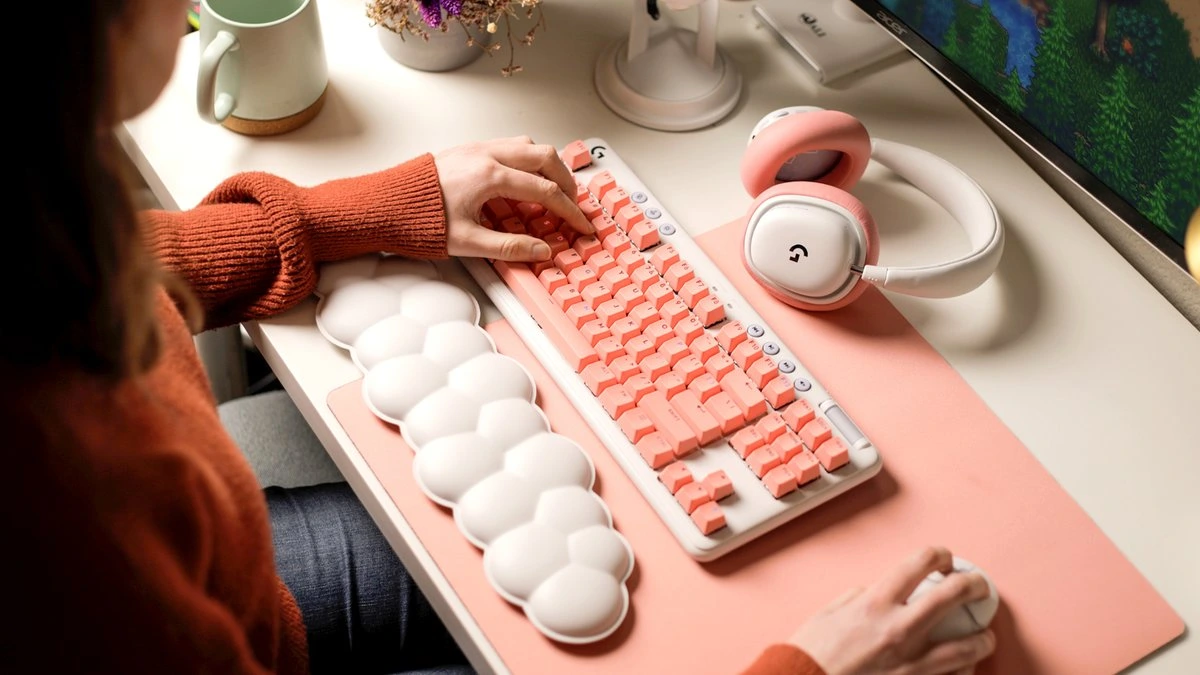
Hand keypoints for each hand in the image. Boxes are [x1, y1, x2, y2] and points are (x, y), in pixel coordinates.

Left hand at [434, 136, 592, 262]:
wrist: (386, 203)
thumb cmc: (419, 219)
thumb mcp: (466, 243)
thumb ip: (509, 248)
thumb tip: (541, 251)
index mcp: (490, 177)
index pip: (545, 192)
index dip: (569, 210)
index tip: (580, 224)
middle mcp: (487, 155)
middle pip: (545, 157)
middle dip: (566, 181)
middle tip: (573, 203)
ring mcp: (478, 148)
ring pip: (528, 145)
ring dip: (547, 165)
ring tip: (553, 189)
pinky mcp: (469, 150)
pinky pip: (509, 145)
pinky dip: (526, 160)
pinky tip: (524, 180)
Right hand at [789, 547, 995, 674]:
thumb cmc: (812, 653)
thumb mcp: (831, 612)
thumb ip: (861, 597)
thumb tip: (879, 593)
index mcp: (875, 603)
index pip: (920, 563)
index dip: (939, 554)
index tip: (944, 559)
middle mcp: (898, 629)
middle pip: (953, 595)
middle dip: (974, 584)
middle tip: (978, 586)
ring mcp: (912, 663)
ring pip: (967, 646)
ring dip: (981, 638)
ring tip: (983, 636)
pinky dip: (963, 670)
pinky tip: (963, 666)